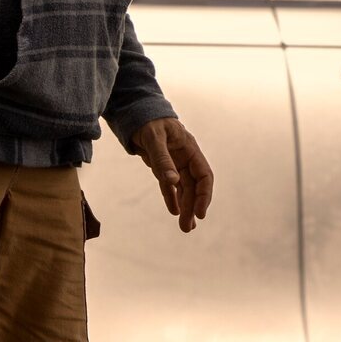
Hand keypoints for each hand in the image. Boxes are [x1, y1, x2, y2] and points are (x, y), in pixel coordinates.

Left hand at [132, 117, 212, 232]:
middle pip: (194, 187)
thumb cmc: (148, 122)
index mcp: (190, 148)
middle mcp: (186, 158)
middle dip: (193, 207)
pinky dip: (173, 198)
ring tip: (185, 227)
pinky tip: (175, 212)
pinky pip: (171, 186)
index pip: (204, 175)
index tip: (200, 213)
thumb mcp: (153, 138)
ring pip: (184, 189)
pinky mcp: (165, 167)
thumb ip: (162, 159)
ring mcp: (176, 163)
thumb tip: (173, 182)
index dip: (204, 195)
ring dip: (186, 207)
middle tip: (187, 228)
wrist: (136, 113)